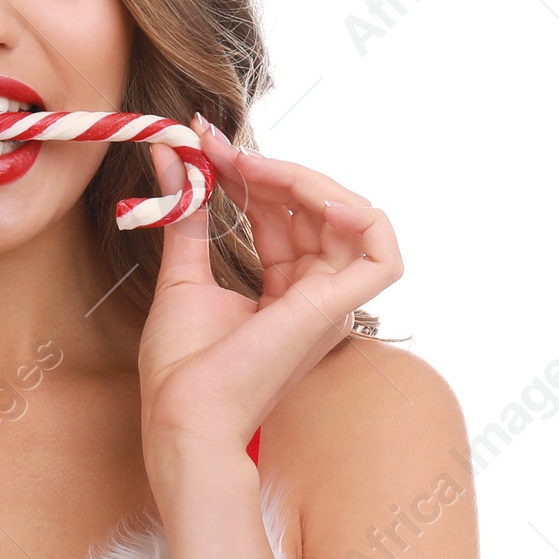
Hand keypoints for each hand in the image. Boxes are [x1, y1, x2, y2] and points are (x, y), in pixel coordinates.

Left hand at [138, 116, 401, 470]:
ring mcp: (332, 304)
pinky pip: (382, 250)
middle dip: (269, 169)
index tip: (205, 145)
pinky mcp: (339, 309)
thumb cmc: (182, 368)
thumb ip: (189, 215)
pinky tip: (312, 193)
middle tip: (216, 147)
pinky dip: (358, 213)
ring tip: (248, 165)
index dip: (252, 175)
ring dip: (300, 178)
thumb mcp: (183, 273)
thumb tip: (176, 156)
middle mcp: (318, 297)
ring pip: (349, 216)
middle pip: (317, 210)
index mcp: (288, 294)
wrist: (183, 413)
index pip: (285, 216)